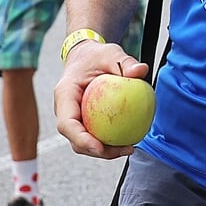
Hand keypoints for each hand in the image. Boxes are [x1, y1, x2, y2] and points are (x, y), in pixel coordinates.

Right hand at [53, 40, 150, 160]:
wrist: (87, 57)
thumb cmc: (96, 55)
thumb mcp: (111, 54)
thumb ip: (125, 62)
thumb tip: (141, 71)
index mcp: (65, 95)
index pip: (67, 124)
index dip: (80, 139)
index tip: (100, 147)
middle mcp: (66, 110)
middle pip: (75, 140)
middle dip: (97, 151)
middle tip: (125, 149)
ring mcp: (74, 118)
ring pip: (84, 143)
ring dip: (105, 151)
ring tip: (129, 148)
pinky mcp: (84, 122)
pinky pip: (95, 136)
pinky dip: (109, 142)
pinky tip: (129, 141)